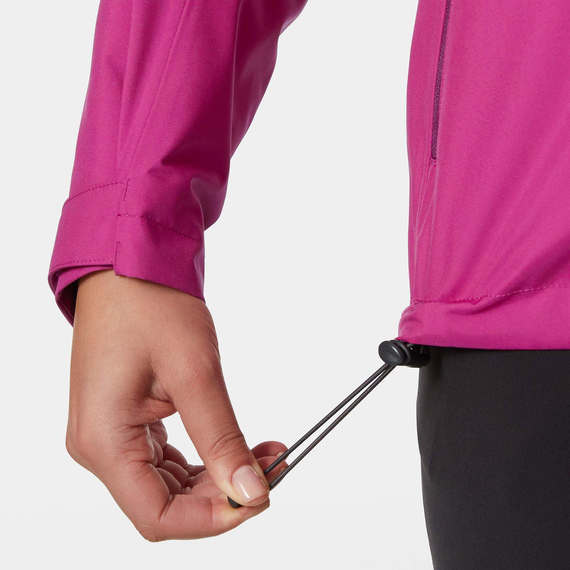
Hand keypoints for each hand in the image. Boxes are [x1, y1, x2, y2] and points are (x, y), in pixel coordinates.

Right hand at [66, 270, 284, 540]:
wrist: (128, 266)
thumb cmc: (150, 305)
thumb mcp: (195, 373)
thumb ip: (222, 438)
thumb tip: (250, 492)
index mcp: (103, 440)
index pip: (158, 515)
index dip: (213, 518)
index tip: (260, 497)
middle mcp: (98, 446)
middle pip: (165, 502)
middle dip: (223, 494)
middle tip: (272, 470)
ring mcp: (110, 434)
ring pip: (169, 483)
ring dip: (218, 476)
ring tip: (264, 454)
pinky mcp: (125, 420)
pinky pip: (166, 458)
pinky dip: (205, 456)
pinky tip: (238, 444)